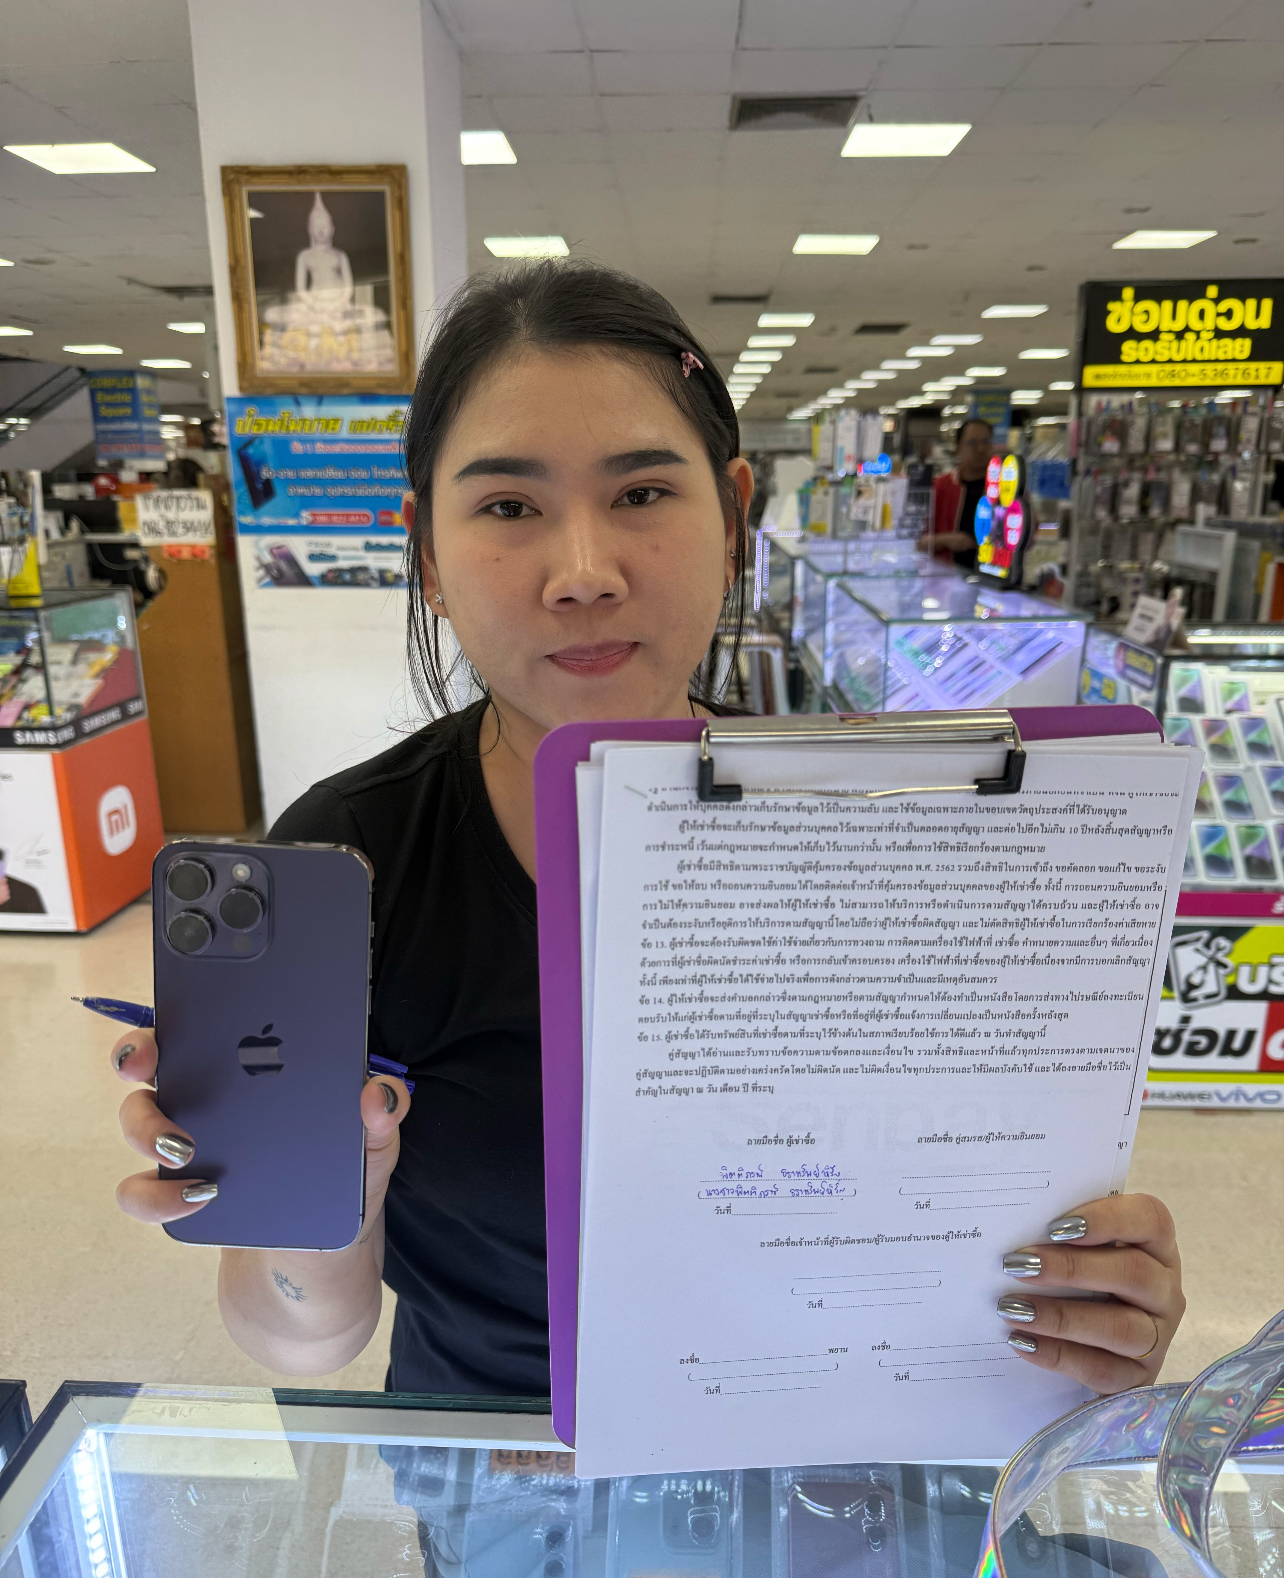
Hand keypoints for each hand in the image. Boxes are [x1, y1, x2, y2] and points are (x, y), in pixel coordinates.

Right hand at [111, 1029, 410, 1227]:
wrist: (317, 1262)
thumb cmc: (342, 1187)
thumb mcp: (371, 1150)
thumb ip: (382, 1120)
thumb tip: (381, 1093)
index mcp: (256, 1072)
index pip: (209, 1025)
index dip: (182, 1009)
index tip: (174, 1010)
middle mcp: (212, 1101)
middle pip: (153, 1062)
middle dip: (138, 1054)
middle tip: (146, 1070)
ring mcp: (189, 1147)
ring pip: (137, 1120)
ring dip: (148, 1129)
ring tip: (187, 1152)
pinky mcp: (177, 1196)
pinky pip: (140, 1191)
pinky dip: (155, 1196)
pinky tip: (196, 1200)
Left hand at [996, 1194, 1184, 1393]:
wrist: (1087, 1343)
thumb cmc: (1080, 1278)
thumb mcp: (1079, 1250)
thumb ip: (1060, 1235)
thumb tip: (1014, 1224)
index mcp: (1155, 1246)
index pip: (1150, 1220)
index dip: (1107, 1219)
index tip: (1055, 1226)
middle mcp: (1164, 1290)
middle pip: (1134, 1274)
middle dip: (1071, 1269)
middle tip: (1018, 1265)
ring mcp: (1157, 1337)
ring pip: (1122, 1328)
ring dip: (1062, 1317)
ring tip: (1013, 1309)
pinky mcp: (1138, 1377)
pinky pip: (1104, 1370)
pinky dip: (1059, 1355)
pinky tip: (1023, 1342)